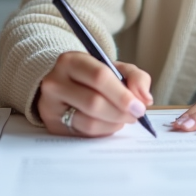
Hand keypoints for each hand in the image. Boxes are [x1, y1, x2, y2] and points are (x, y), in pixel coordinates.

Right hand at [36, 51, 152, 136]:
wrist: (64, 85)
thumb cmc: (93, 76)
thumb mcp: (115, 68)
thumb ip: (136, 77)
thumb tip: (145, 99)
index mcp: (71, 61)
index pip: (99, 77)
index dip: (122, 94)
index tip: (139, 106)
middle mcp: (55, 82)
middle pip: (94, 102)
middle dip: (120, 112)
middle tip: (135, 115)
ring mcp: (50, 106)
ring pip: (89, 122)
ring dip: (113, 124)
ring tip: (123, 119)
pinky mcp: (52, 125)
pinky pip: (84, 134)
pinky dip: (103, 131)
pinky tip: (109, 124)